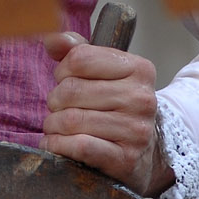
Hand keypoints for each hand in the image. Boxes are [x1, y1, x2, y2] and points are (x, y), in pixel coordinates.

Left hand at [41, 32, 173, 197]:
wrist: (147, 151)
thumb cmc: (117, 106)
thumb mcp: (104, 72)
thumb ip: (77, 50)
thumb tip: (51, 39)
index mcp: (139, 69)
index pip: (80, 58)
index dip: (62, 70)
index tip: (65, 80)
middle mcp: (142, 98)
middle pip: (72, 90)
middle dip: (55, 100)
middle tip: (59, 107)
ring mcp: (136, 130)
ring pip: (71, 120)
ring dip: (53, 125)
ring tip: (57, 127)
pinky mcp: (125, 159)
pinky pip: (79, 146)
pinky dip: (58, 145)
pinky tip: (55, 143)